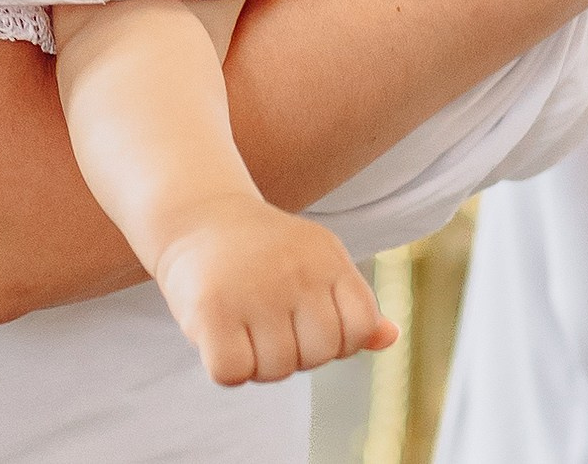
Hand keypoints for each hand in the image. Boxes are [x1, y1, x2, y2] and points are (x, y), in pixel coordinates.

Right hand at [152, 195, 397, 385]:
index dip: (336, 340)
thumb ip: (352, 305)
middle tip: (268, 323)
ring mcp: (254, 290)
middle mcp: (296, 271)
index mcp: (328, 258)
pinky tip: (218, 334)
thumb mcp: (315, 263)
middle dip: (295, 353)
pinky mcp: (213, 309)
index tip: (306, 320)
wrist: (198, 213)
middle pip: (319, 356)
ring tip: (243, 324)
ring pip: (276, 370)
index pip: (358, 329)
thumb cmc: (264, 250)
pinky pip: (233, 373)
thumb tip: (390, 338)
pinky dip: (226, 367)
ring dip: (258, 362)